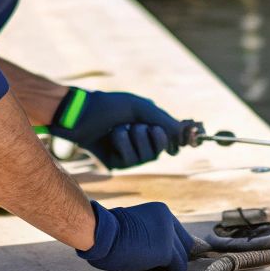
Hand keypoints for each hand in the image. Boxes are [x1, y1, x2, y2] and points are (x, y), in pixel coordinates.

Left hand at [50, 89, 183, 168]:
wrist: (79, 114)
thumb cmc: (108, 106)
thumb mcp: (139, 108)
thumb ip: (163, 121)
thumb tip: (186, 134)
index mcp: (148, 126)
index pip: (171, 138)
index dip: (179, 139)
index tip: (190, 136)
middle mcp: (141, 142)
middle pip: (161, 148)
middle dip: (151, 134)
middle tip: (137, 124)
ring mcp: (129, 154)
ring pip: (147, 155)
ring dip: (133, 137)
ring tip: (118, 128)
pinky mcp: (117, 164)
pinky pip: (130, 159)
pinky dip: (122, 144)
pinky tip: (110, 136)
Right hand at [76, 201, 195, 270]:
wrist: (101, 233)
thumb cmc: (106, 232)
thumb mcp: (132, 226)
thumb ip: (146, 233)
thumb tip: (151, 251)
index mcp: (160, 211)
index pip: (177, 231)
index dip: (174, 246)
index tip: (165, 260)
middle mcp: (168, 220)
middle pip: (185, 243)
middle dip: (178, 257)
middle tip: (167, 270)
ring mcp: (169, 236)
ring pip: (182, 258)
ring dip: (172, 270)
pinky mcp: (167, 252)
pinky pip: (178, 270)